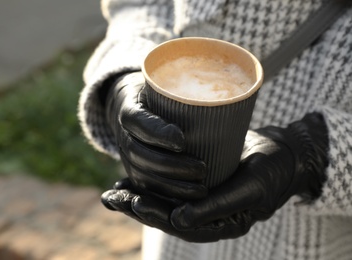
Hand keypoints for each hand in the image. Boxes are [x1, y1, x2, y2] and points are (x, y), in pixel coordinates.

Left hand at [102, 113, 328, 241]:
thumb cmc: (270, 171)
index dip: (157, 215)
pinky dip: (149, 183)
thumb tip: (180, 221)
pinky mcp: (198, 183)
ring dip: (136, 196)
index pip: (182, 226)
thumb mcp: (249, 189)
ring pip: (164, 202)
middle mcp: (207, 215)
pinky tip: (129, 178)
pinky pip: (169, 188)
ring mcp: (201, 200)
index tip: (136, 201)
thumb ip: (218, 207)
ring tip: (112, 192)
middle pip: (167, 216)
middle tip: (112, 197)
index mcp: (220, 223)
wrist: (282, 154)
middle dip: (137, 207)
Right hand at [105, 71, 206, 199]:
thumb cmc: (159, 95)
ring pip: (140, 175)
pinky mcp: (133, 170)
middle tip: (201, 169)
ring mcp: (126, 155)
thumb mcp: (165, 85)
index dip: (158, 133)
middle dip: (170, 166)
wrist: (137, 107)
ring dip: (169, 186)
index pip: (138, 121)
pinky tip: (186, 199)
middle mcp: (123, 134)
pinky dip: (165, 195)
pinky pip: (144, 187)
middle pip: (138, 153)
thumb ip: (185, 86)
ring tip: (200, 189)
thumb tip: (232, 88)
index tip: (183, 140)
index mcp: (130, 110)